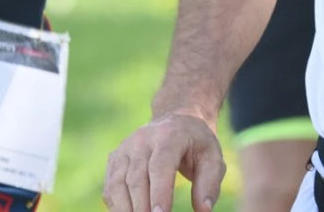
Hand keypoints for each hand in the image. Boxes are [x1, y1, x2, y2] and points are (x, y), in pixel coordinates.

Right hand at [104, 111, 224, 211]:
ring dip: (127, 209)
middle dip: (142, 207)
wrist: (177, 121)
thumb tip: (204, 210)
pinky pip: (111, 186)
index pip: (160, 165)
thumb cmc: (197, 144)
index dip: (159, 192)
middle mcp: (142, 139)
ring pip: (118, 183)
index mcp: (169, 135)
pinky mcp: (115, 159)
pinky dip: (117, 206)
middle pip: (137, 177)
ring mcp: (125, 148)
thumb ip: (209, 183)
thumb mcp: (213, 158)